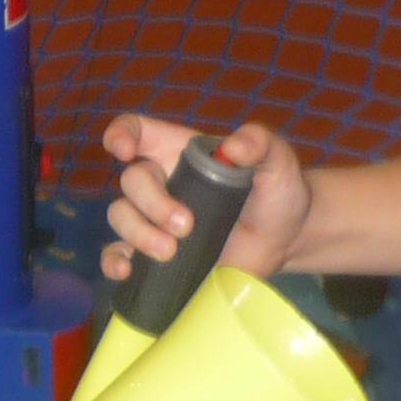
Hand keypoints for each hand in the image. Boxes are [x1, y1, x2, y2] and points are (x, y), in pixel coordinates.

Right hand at [99, 115, 311, 283]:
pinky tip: (126, 271)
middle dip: (152, 203)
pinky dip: (114, 262)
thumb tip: (233, 147)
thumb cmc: (276, 190)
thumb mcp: (276, 159)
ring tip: (170, 252)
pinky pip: (119, 255)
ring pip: (121, 217)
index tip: (123, 152)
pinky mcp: (156, 255)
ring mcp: (155, 220)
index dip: (121, 134)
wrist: (285, 240)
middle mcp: (161, 182)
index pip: (136, 130)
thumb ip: (259, 143)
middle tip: (186, 226)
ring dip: (138, 234)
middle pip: (130, 181)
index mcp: (179, 151)